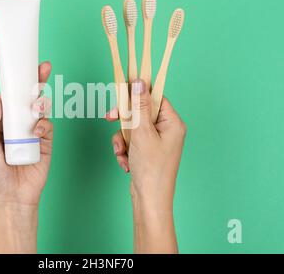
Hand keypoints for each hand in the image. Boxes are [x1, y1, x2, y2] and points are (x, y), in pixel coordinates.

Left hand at [0, 61, 52, 206]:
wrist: (10, 198)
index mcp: (2, 123)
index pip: (10, 98)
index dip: (16, 83)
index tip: (22, 67)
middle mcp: (18, 124)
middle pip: (29, 98)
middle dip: (37, 81)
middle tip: (43, 68)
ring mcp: (33, 132)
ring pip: (41, 109)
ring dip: (40, 102)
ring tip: (35, 106)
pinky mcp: (45, 142)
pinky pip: (48, 126)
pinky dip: (44, 124)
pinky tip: (37, 129)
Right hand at [105, 79, 185, 252]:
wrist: (149, 200)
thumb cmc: (151, 169)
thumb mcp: (142, 133)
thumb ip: (139, 106)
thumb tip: (139, 82)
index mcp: (172, 123)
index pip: (155, 97)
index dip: (137, 94)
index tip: (122, 89)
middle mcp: (167, 130)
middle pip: (140, 112)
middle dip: (125, 121)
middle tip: (110, 117)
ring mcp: (156, 142)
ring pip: (132, 128)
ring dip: (122, 140)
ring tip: (123, 154)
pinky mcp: (147, 152)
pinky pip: (131, 142)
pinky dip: (124, 151)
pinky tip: (125, 163)